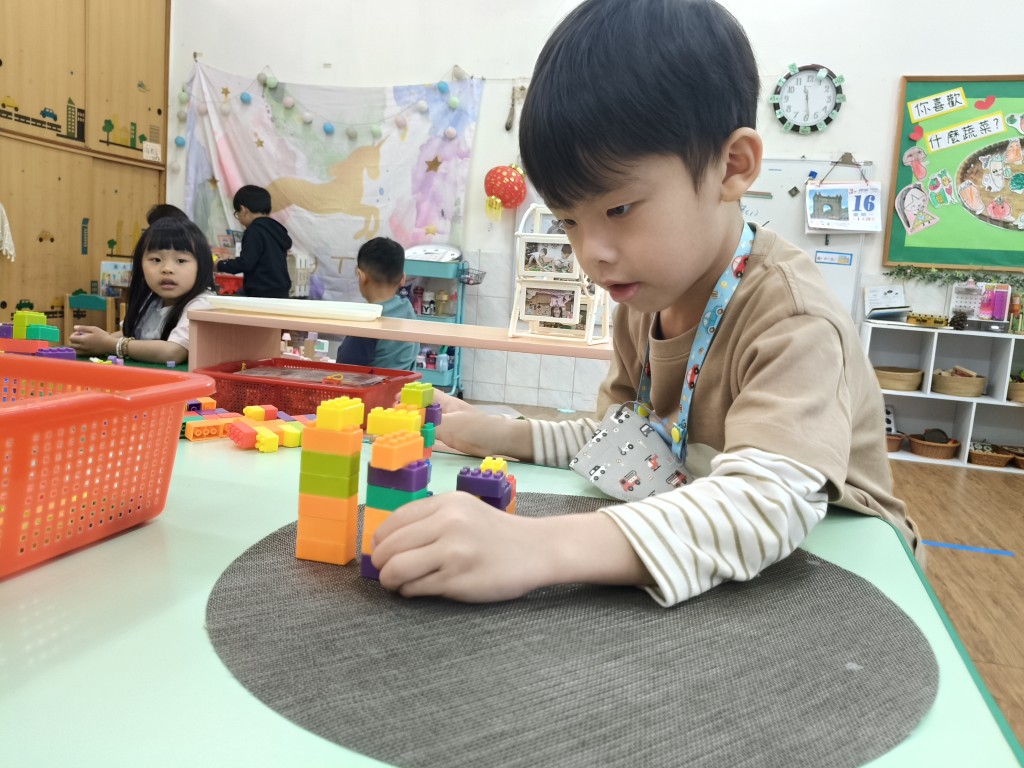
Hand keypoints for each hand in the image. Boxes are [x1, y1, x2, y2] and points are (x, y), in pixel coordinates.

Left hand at [67, 325, 116, 356]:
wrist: (110, 345)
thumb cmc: (103, 336)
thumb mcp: (94, 329)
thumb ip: (83, 328)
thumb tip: (75, 327)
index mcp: (82, 340)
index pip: (71, 338)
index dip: (74, 334)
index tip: (80, 333)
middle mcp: (82, 347)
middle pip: (71, 344)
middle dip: (74, 340)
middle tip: (80, 337)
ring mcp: (85, 351)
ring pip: (75, 350)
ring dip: (76, 346)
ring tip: (82, 342)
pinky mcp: (88, 354)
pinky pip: (79, 353)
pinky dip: (79, 350)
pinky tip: (85, 347)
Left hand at [371, 492, 546, 600]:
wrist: (536, 550)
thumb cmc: (496, 533)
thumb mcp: (464, 510)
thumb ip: (429, 519)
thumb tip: (385, 541)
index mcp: (446, 503)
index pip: (393, 522)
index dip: (380, 541)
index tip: (381, 552)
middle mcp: (448, 524)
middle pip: (389, 547)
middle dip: (380, 563)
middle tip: (386, 572)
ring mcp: (453, 553)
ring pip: (396, 569)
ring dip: (389, 580)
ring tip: (397, 583)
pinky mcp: (458, 580)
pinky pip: (415, 588)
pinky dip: (409, 591)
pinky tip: (417, 589)